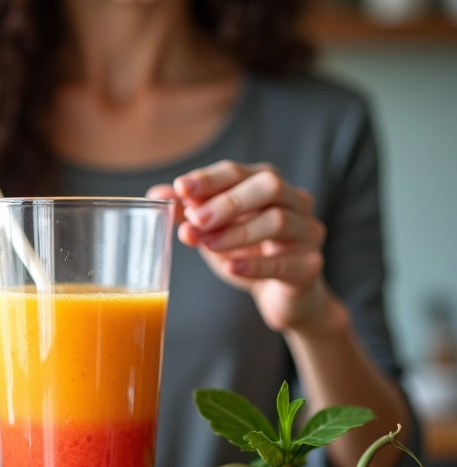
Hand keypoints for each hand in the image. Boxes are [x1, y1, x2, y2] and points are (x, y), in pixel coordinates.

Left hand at [148, 160, 332, 332]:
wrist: (280, 295)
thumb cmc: (247, 253)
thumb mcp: (214, 231)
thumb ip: (189, 212)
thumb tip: (157, 194)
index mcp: (267, 185)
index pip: (238, 171)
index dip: (209, 179)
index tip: (181, 188)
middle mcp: (294, 201)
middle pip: (268, 186)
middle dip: (228, 201)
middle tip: (196, 219)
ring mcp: (307, 233)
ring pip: (279, 221)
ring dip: (238, 232)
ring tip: (207, 245)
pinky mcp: (309, 267)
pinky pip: (284, 263)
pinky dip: (254, 265)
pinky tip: (231, 267)